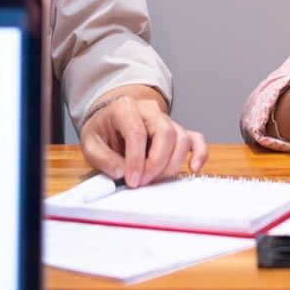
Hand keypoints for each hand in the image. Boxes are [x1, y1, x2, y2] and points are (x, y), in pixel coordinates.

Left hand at [80, 87, 207, 186]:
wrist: (109, 121)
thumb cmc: (102, 131)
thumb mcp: (90, 144)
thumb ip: (103, 159)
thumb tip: (122, 172)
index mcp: (125, 108)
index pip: (137, 131)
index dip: (136, 159)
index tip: (132, 180)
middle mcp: (149, 110)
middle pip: (166, 132)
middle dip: (157, 163)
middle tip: (143, 182)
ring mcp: (165, 120)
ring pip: (182, 138)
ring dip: (171, 164)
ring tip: (153, 179)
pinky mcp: (176, 132)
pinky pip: (195, 139)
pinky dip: (199, 154)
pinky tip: (192, 168)